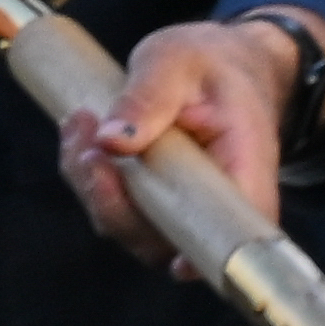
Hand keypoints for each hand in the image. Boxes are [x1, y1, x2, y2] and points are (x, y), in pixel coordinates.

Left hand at [59, 18, 291, 266]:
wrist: (222, 63)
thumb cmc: (209, 62)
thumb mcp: (178, 61)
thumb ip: (148, 98)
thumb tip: (110, 143)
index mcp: (245, 167)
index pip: (235, 230)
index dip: (205, 255)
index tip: (177, 264)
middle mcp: (217, 200)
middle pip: (166, 240)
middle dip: (113, 204)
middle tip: (87, 144)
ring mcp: (183, 206)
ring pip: (131, 228)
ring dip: (91, 186)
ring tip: (79, 124)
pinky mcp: (154, 202)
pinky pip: (115, 208)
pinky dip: (89, 177)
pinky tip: (80, 133)